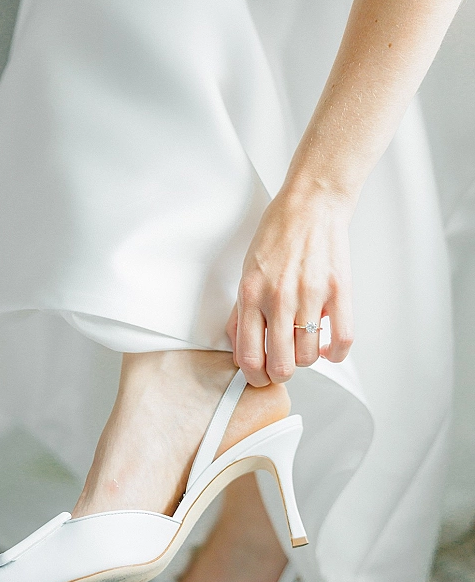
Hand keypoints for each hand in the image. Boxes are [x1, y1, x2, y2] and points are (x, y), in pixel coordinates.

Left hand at [226, 182, 354, 385]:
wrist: (311, 204)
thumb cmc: (278, 235)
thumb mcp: (247, 271)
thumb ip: (241, 310)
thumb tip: (239, 346)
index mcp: (251, 294)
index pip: (248, 357)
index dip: (255, 377)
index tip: (260, 377)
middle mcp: (278, 298)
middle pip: (281, 365)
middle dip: (281, 373)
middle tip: (284, 365)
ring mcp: (310, 295)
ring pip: (310, 357)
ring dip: (308, 358)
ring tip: (305, 343)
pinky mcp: (338, 291)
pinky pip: (342, 341)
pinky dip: (336, 352)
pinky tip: (329, 346)